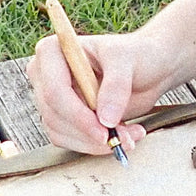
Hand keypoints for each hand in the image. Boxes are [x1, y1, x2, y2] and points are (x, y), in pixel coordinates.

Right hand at [27, 30, 169, 154]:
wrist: (150, 68)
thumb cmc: (137, 54)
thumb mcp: (128, 61)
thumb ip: (116, 86)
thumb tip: (105, 119)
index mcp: (53, 51)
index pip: (55, 91)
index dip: (77, 114)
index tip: (104, 130)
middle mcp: (45, 75)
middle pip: (54, 115)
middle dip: (89, 132)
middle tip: (123, 138)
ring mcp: (52, 98)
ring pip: (60, 132)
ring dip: (94, 142)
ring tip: (130, 136)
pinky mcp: (63, 117)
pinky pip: (69, 140)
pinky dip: (94, 145)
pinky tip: (122, 136)